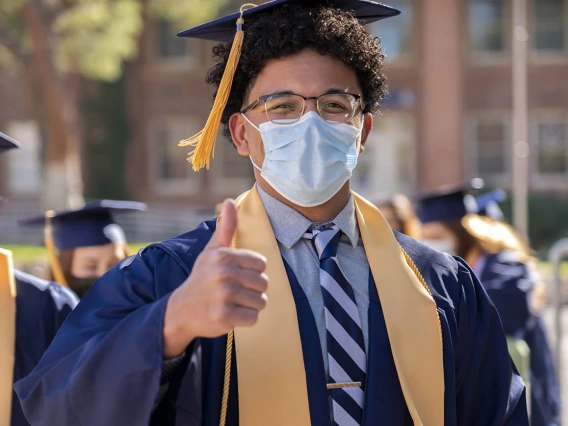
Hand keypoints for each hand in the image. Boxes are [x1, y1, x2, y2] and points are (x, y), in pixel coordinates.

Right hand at [163, 199, 267, 357]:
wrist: (181, 310)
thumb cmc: (203, 277)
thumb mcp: (212, 251)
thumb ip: (226, 228)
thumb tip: (230, 201)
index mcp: (224, 256)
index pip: (261, 264)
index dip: (253, 272)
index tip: (237, 276)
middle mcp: (224, 274)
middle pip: (263, 283)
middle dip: (253, 290)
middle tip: (235, 292)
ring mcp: (224, 296)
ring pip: (261, 301)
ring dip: (250, 305)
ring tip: (233, 302)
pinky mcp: (224, 316)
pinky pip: (254, 318)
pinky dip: (246, 319)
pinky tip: (231, 314)